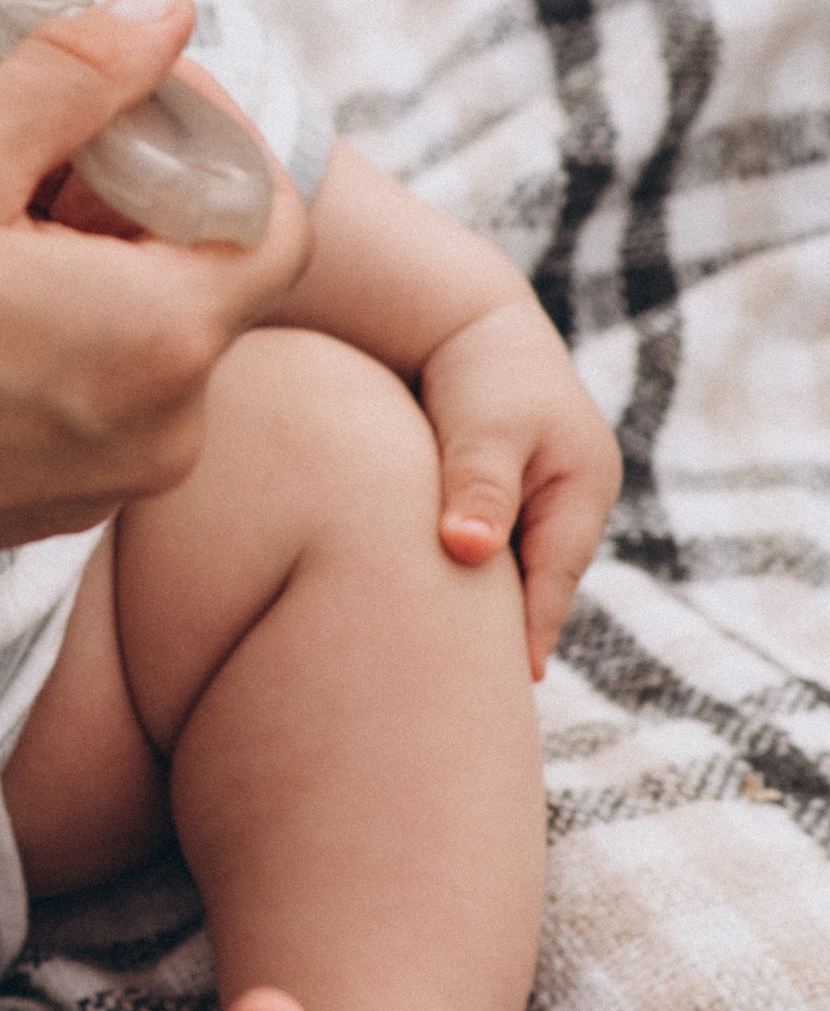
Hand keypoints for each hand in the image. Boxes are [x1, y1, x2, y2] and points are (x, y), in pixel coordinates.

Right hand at [0, 0, 314, 631]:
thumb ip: (74, 74)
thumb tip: (164, 6)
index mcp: (161, 342)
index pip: (267, 210)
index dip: (206, 127)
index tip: (113, 85)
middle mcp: (163, 427)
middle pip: (187, 256)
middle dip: (94, 165)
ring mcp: (105, 476)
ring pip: (120, 311)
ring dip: (41, 227)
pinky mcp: (45, 502)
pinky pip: (76, 377)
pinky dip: (23, 306)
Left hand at [418, 292, 620, 675]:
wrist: (459, 313)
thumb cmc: (476, 365)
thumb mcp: (483, 425)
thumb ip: (477, 486)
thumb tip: (468, 551)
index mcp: (581, 486)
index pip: (552, 579)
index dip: (528, 632)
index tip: (507, 686)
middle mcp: (569, 497)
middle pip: (536, 581)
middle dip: (509, 630)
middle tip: (472, 697)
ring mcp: (538, 494)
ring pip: (510, 566)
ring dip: (484, 603)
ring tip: (448, 667)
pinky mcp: (499, 491)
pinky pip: (485, 546)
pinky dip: (464, 572)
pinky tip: (428, 606)